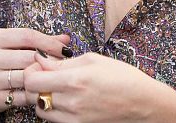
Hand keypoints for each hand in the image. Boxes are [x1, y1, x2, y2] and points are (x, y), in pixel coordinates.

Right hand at [0, 28, 69, 121]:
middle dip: (49, 61)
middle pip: (29, 57)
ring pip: (28, 77)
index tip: (64, 48)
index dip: (49, 42)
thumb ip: (37, 40)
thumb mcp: (11, 45)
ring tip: (51, 76)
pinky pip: (25, 95)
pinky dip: (35, 92)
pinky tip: (39, 88)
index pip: (27, 36)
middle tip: (61, 64)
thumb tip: (66, 38)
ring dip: (43, 77)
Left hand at [23, 52, 175, 122]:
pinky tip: (63, 99)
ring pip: (40, 109)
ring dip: (41, 97)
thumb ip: (63, 61)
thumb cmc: (123, 78)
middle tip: (43, 75)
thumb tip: (41, 59)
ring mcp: (74, 118)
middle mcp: (71, 102)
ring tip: (54, 88)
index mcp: (74, 80)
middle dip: (32, 83)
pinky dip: (52, 109)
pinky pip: (54, 120)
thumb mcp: (94, 60)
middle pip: (32, 95)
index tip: (39, 64)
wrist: (144, 104)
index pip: (32, 79)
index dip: (31, 69)